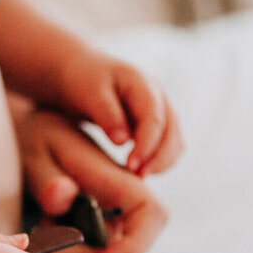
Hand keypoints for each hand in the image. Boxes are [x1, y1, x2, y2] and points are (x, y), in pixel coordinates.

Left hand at [19, 108, 168, 252]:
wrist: (35, 138)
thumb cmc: (39, 140)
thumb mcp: (35, 149)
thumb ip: (48, 178)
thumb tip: (62, 195)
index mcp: (122, 180)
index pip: (153, 217)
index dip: (133, 248)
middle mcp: (129, 207)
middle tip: (46, 235)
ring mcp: (118, 227)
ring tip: (46, 228)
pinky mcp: (103, 241)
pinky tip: (52, 238)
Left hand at [56, 49, 182, 176]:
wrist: (78, 74)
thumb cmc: (81, 80)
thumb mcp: (89, 93)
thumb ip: (107, 114)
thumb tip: (123, 141)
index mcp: (142, 84)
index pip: (154, 119)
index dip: (146, 145)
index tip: (131, 167)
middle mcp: (157, 96)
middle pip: (172, 132)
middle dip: (159, 158)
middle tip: (138, 177)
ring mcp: (159, 109)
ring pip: (174, 141)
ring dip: (161, 162)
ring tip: (137, 178)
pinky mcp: (155, 124)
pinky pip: (166, 146)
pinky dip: (158, 160)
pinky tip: (138, 171)